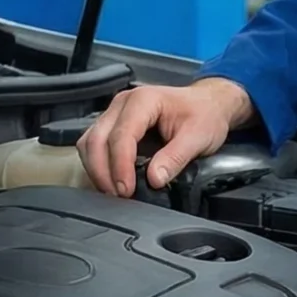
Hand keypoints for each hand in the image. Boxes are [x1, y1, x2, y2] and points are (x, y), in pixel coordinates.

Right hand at [78, 77, 256, 196]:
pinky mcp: (113, 125)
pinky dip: (98, 165)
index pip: (121, 135)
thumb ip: (176, 157)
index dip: (120, 166)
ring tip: (114, 192)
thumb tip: (154, 179)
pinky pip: (95, 145)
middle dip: (102, 171)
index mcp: (144, 100)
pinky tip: (112, 180)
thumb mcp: (199, 136)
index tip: (125, 190)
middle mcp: (123, 103)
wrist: (208, 104)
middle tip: (118, 196)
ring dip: (97, 170)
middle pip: (96, 139)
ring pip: (89, 143)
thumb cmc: (205, 114)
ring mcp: (115, 113)